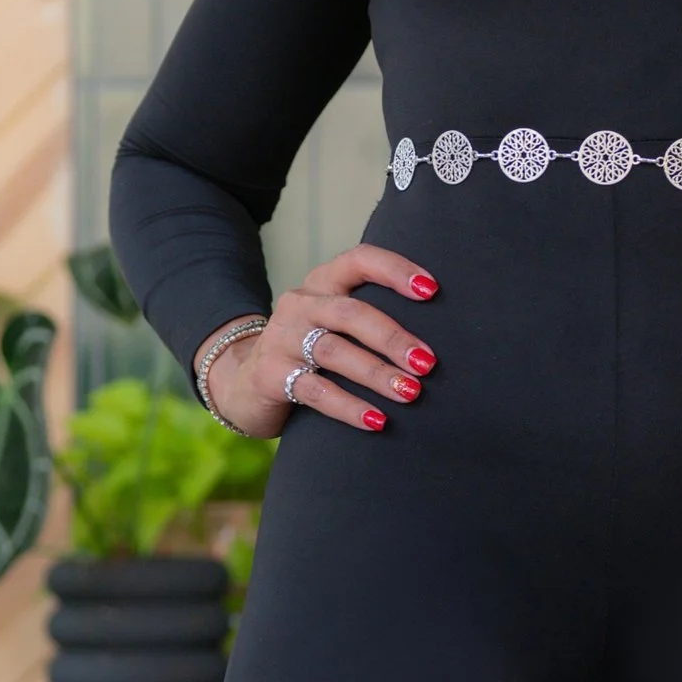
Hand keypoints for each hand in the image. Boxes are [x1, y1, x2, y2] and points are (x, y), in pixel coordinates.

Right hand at [198, 243, 438, 436]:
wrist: (245, 382)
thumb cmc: (311, 352)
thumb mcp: (335, 326)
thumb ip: (372, 320)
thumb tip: (436, 344)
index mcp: (323, 283)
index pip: (359, 260)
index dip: (395, 270)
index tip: (432, 290)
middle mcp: (300, 304)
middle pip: (349, 312)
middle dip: (392, 337)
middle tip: (427, 362)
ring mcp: (282, 339)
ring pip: (333, 351)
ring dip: (376, 373)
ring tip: (411, 393)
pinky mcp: (271, 376)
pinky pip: (316, 391)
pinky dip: (350, 407)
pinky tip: (378, 421)